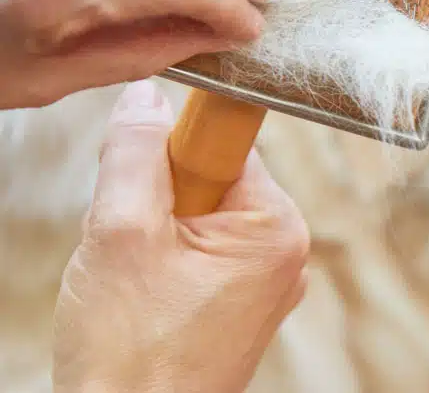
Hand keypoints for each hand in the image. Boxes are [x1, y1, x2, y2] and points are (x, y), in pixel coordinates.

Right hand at [52, 80, 308, 392]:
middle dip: (156, 200)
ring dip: (153, 236)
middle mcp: (285, 253)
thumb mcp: (121, 232)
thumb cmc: (132, 353)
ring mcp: (264, 285)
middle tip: (128, 243)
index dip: (173, 150)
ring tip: (133, 282)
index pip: (227, 145)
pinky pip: (197, 258)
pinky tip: (141, 300)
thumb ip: (133, 155)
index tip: (141, 172)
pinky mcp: (239, 309)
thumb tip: (145, 99)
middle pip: (210, 181)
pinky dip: (161, 266)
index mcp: (276, 227)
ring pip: (196, 220)